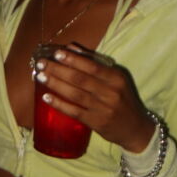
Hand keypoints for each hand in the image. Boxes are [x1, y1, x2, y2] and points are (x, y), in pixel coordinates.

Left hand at [34, 43, 154, 152]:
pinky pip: (74, 111)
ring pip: (75, 94)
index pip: (92, 66)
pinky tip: (46, 97)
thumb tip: (71, 47)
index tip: (56, 53)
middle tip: (42, 63)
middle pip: (80, 79)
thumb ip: (94, 62)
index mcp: (116, 78)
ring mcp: (103, 109)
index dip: (73, 59)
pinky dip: (59, 104)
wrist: (136, 129)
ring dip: (56, 84)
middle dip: (58, 70)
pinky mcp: (96, 123)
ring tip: (40, 77)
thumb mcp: (115, 79)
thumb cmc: (123, 99)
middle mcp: (110, 92)